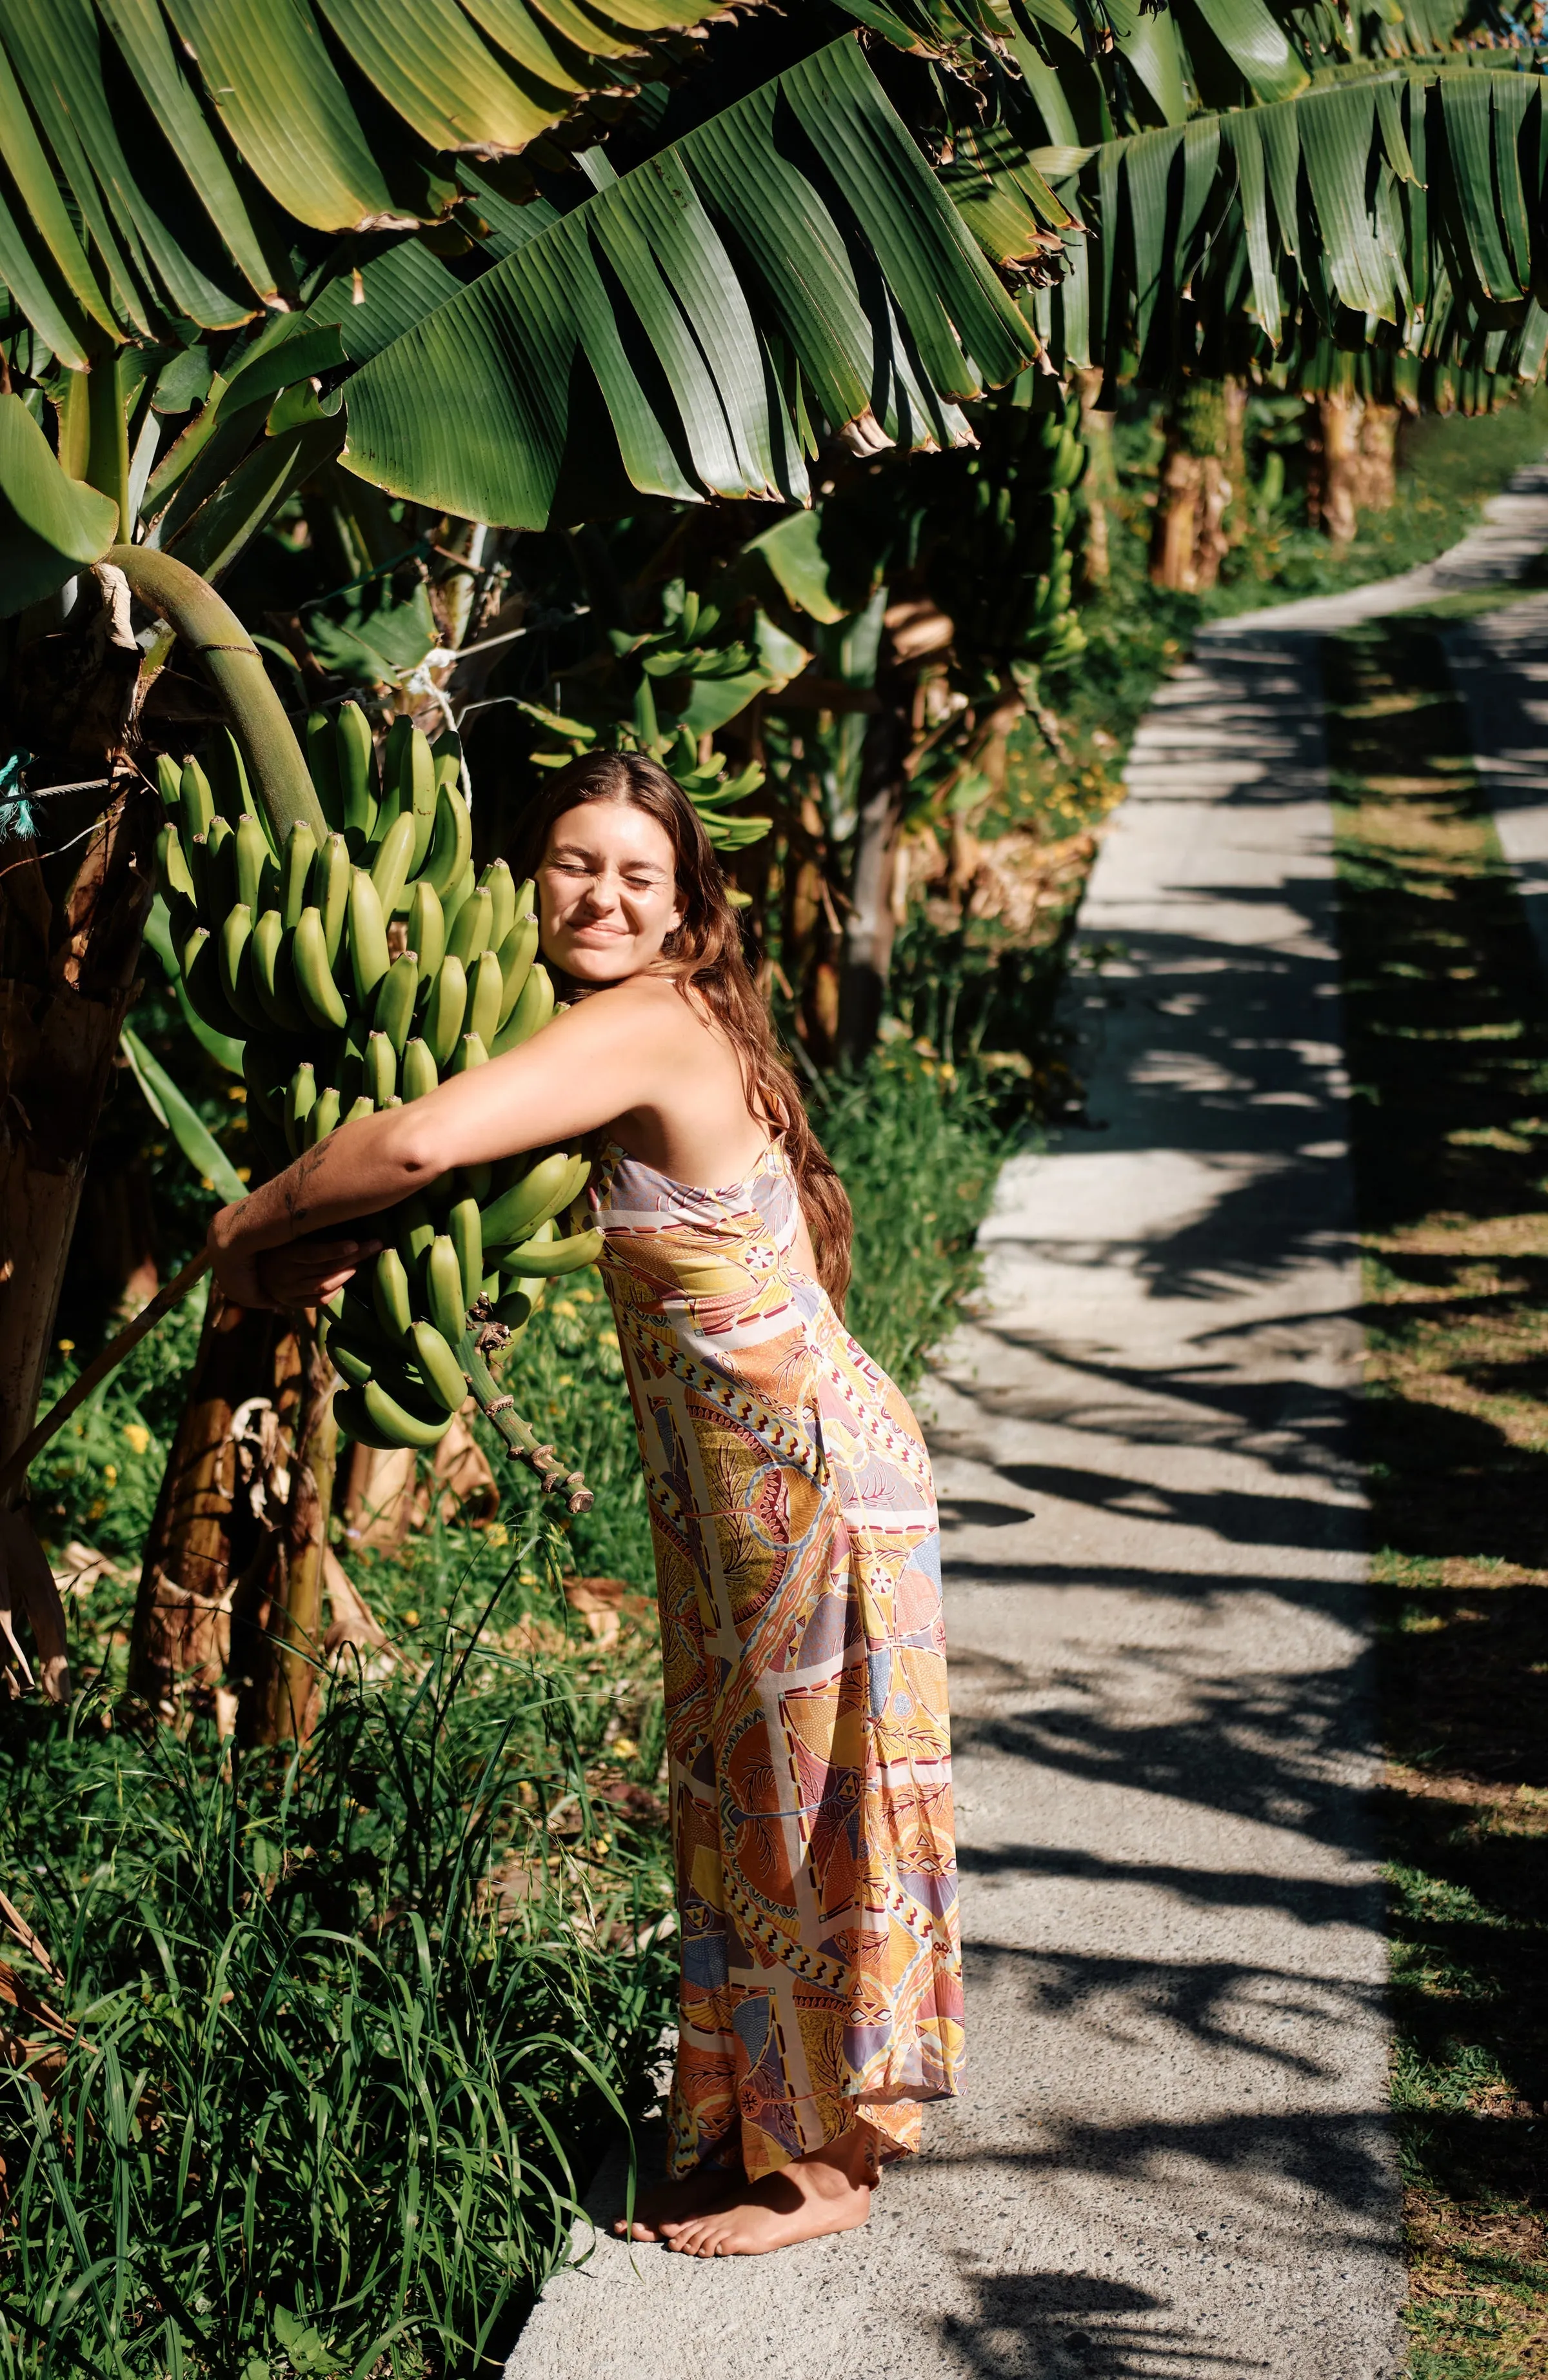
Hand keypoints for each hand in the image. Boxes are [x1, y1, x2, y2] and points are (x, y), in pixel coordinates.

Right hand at [255, 1237, 379, 1310]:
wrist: (251, 1270)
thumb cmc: (276, 1244)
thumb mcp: (287, 1235)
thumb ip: (307, 1228)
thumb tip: (339, 1209)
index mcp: (284, 1255)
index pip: (313, 1254)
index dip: (335, 1249)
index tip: (356, 1243)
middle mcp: (285, 1276)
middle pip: (325, 1269)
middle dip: (353, 1258)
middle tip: (375, 1245)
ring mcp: (288, 1292)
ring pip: (324, 1286)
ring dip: (346, 1274)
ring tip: (359, 1262)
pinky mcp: (292, 1303)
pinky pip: (319, 1301)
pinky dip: (336, 1290)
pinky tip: (345, 1279)